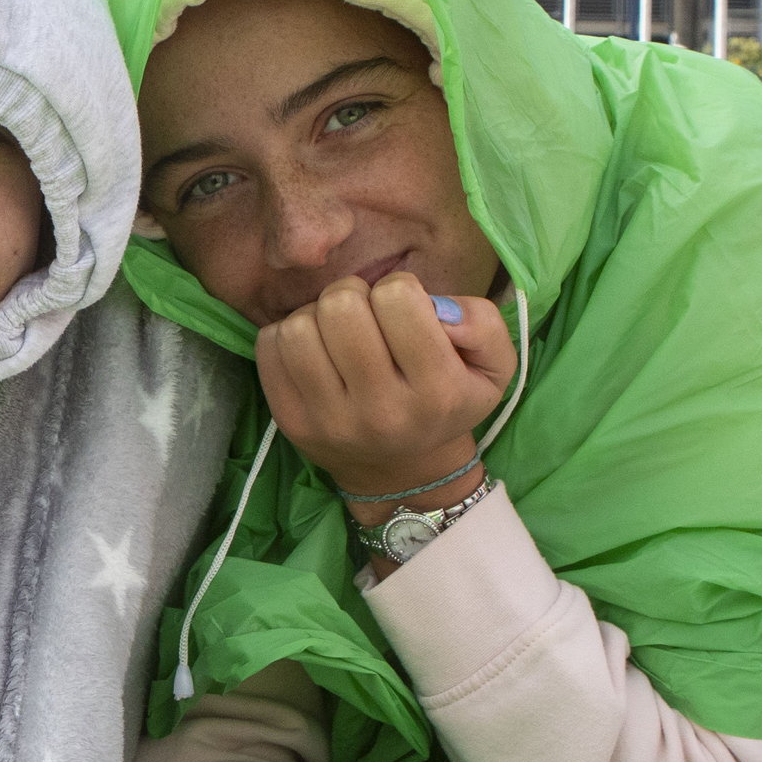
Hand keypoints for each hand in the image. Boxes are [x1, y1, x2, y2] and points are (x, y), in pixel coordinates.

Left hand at [254, 271, 513, 505]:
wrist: (404, 472)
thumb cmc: (448, 404)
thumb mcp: (492, 368)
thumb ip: (483, 324)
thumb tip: (438, 308)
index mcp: (436, 391)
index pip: (397, 298)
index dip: (399, 289)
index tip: (403, 312)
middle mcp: (382, 411)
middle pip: (341, 306)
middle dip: (352, 294)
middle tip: (364, 315)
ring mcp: (330, 421)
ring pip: (299, 326)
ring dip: (317, 316)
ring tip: (337, 333)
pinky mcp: (291, 423)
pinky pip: (269, 348)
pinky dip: (286, 335)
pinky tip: (313, 351)